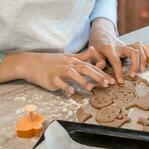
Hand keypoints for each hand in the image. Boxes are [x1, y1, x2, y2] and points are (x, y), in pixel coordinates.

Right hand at [0, 47, 114, 93]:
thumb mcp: (68, 57)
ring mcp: (58, 71)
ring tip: (90, 88)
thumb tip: (93, 50)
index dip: (102, 73)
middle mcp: (68, 65)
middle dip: (97, 76)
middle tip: (106, 84)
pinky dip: (65, 86)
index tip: (111, 80)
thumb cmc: (51, 61)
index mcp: (73, 61)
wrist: (31, 63)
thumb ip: (82, 56)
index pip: (90, 66)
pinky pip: (58, 83)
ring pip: (72, 74)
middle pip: (84, 69)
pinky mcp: (50, 78)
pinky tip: (71, 92)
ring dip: (82, 81)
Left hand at [90, 18, 145, 83]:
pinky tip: (142, 63)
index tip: (121, 82)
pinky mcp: (130, 45)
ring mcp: (126, 45)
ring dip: (142, 60)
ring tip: (141, 71)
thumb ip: (97, 60)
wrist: (101, 35)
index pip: (116, 61)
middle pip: (133, 52)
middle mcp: (119, 46)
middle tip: (133, 76)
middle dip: (135, 65)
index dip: (119, 72)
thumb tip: (100, 66)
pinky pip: (141, 47)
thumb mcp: (93, 54)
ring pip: (139, 48)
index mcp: (109, 49)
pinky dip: (144, 54)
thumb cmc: (96, 47)